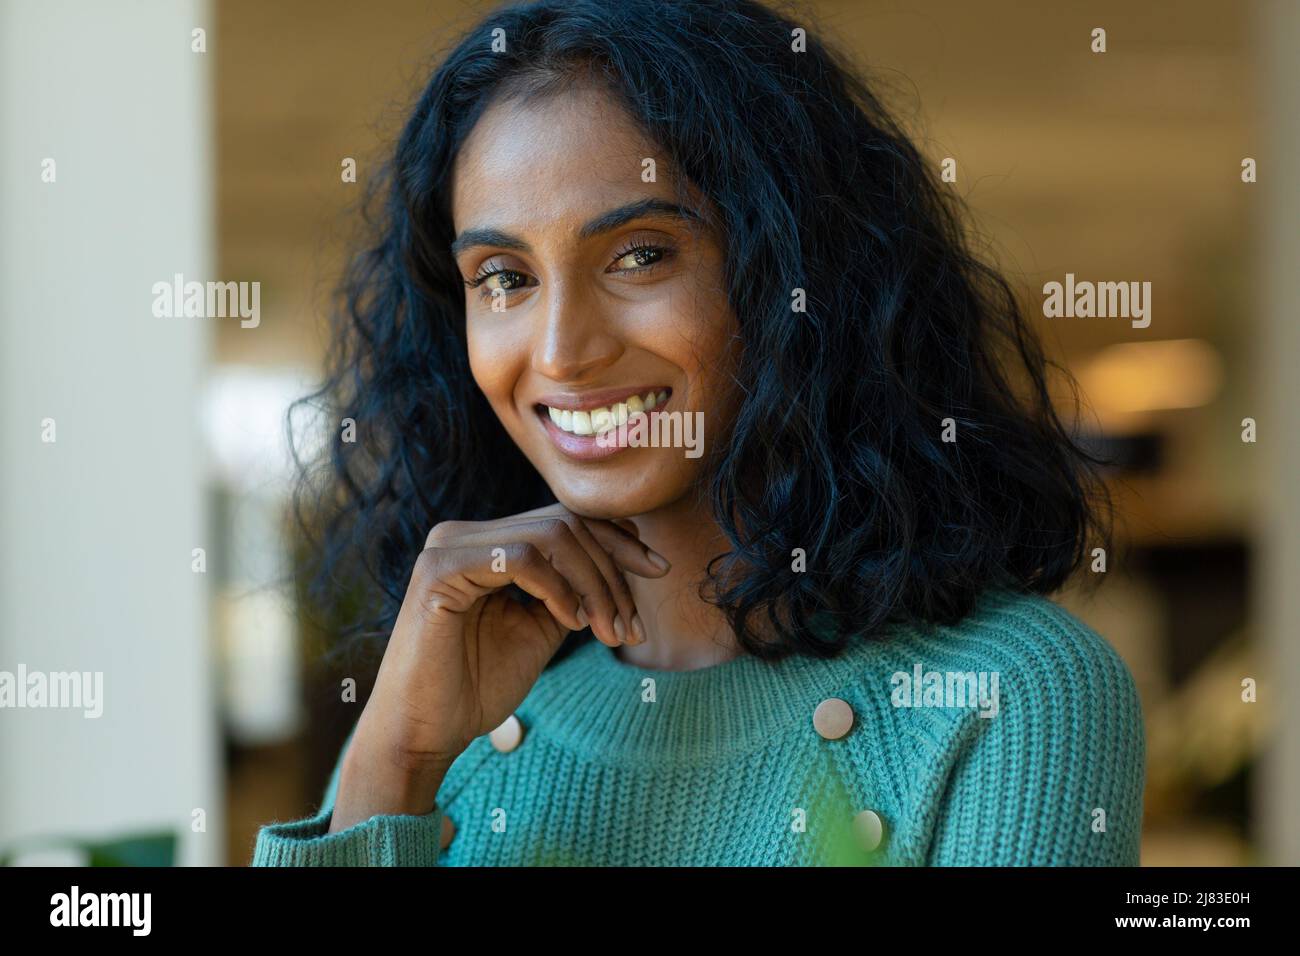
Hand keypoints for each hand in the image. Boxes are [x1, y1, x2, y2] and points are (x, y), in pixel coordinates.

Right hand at [329, 504, 669, 830]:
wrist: (425, 733)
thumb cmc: (476, 687)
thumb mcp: (541, 631)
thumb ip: (572, 592)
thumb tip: (621, 562)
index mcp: (486, 543)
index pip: (565, 520)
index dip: (618, 542)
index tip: (659, 572)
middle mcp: (465, 534)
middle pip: (565, 523)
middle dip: (613, 570)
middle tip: (633, 625)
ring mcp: (448, 546)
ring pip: (550, 535)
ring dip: (594, 583)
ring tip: (608, 631)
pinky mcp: (439, 570)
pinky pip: (520, 557)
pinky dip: (559, 587)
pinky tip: (572, 623)